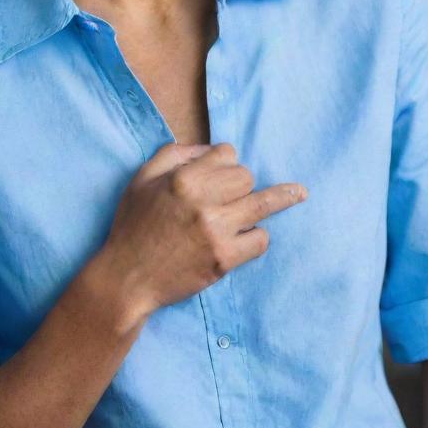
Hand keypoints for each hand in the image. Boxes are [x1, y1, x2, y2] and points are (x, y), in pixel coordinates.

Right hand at [98, 141, 307, 317]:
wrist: (127, 278)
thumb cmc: (133, 226)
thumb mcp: (142, 179)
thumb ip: (174, 155)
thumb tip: (207, 149)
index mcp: (183, 179)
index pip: (226, 154)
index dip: (226, 161)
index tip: (223, 171)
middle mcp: (203, 202)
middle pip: (246, 177)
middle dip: (240, 183)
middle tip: (227, 197)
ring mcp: (216, 232)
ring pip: (261, 205)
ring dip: (281, 198)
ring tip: (300, 193)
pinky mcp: (224, 260)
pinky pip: (259, 239)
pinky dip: (256, 235)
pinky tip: (247, 236)